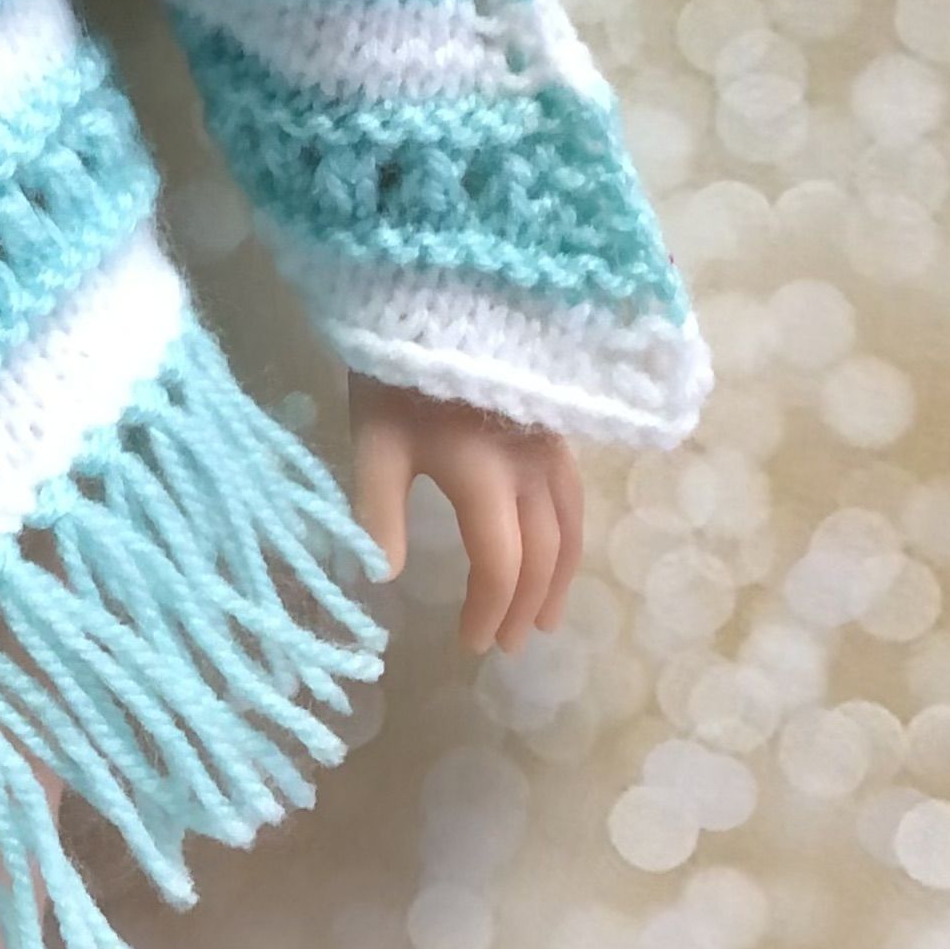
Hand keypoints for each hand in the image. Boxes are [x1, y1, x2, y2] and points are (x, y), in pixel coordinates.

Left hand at [347, 372, 582, 654]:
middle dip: (525, 606)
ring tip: (545, 620)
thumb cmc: (395, 374)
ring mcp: (551, 447)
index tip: (471, 643)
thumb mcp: (374, 441)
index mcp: (482, 474)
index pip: (499, 563)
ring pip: (570, 530)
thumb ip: (378, 511)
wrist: (433, 303)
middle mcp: (529, 467)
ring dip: (559, 581)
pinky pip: (575, 500)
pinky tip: (559, 554)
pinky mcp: (557, 430)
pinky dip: (570, 541)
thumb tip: (384, 579)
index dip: (489, 610)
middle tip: (509, 645)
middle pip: (542, 555)